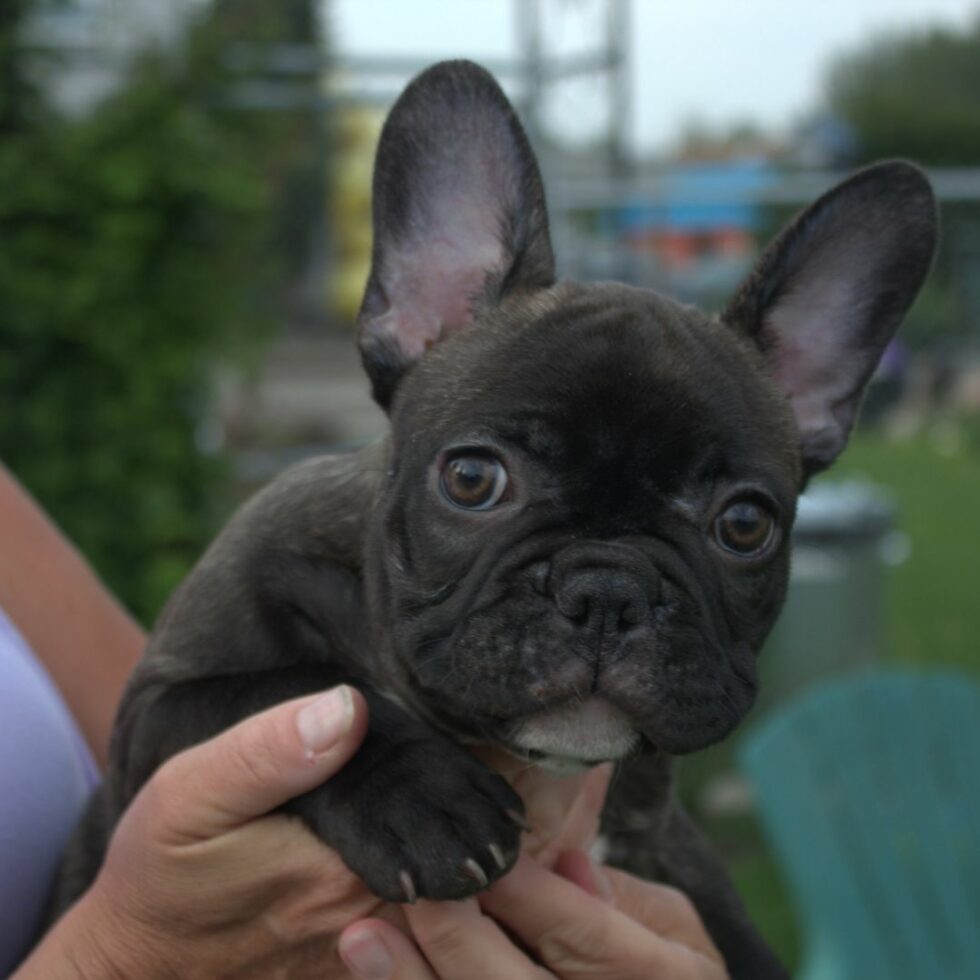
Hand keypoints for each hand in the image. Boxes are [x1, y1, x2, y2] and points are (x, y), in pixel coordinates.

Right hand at [16, 689, 613, 979]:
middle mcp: (379, 908)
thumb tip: (346, 709)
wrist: (145, 959)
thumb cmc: (165, 873)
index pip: (451, 824)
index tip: (562, 744)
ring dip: (522, 847)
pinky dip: (481, 865)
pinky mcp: (366, 937)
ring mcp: (377, 932)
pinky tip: (522, 833)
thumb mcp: (190, 799)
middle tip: (595, 760)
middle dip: (532, 817)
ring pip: (471, 890)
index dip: (503, 784)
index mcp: (346, 868)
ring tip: (579, 790)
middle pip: (475, 856)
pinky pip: (444, 908)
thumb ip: (265, 755)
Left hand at [339, 851, 727, 979]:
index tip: (479, 850)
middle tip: (412, 885)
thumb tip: (565, 863)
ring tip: (363, 938)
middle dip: (461, 941)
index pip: (590, 938)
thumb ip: (621, 898)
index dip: (532, 896)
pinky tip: (371, 972)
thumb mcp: (668, 926)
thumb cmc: (660, 964)